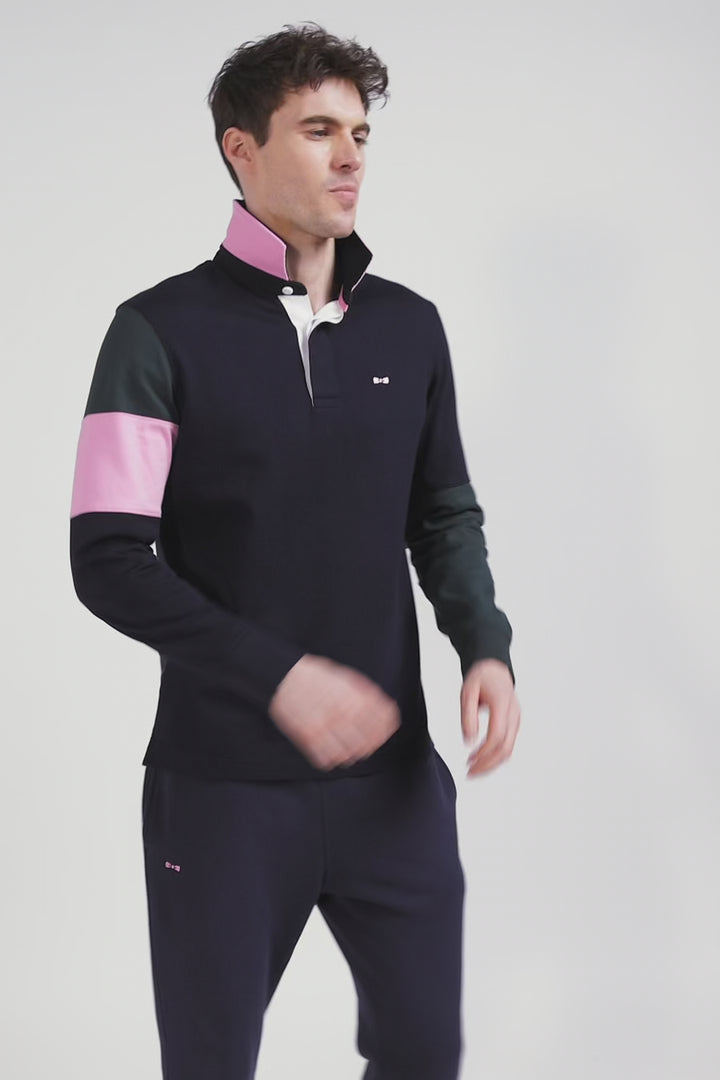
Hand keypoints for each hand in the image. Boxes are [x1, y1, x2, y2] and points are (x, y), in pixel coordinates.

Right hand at [268, 654, 400, 769]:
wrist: (285, 677)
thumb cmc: (316, 677)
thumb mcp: (347, 678)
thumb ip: (368, 694)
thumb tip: (388, 708)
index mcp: (355, 698)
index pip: (383, 722)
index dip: (386, 729)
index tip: (383, 732)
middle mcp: (343, 714)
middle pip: (368, 743)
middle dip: (369, 745)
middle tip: (365, 744)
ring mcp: (325, 727)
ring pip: (349, 755)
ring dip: (350, 754)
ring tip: (347, 748)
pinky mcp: (308, 738)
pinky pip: (326, 760)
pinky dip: (330, 759)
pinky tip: (329, 750)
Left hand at [461, 659, 519, 777]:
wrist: (494, 667)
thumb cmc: (480, 678)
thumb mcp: (467, 692)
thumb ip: (468, 716)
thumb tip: (469, 741)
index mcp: (502, 703)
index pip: (497, 736)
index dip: (484, 752)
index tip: (469, 760)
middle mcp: (513, 713)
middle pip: (506, 748)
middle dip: (488, 764)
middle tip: (469, 773)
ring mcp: (516, 719)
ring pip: (509, 749)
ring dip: (492, 763)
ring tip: (473, 770)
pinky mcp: (514, 723)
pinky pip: (508, 744)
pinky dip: (495, 756)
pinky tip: (481, 759)